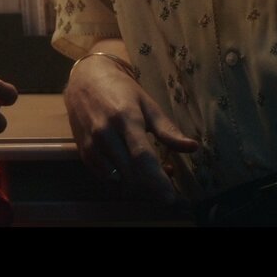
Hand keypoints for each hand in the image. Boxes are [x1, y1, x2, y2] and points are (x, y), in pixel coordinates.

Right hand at [63, 53, 197, 201]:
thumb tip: (193, 147)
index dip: (157, 179)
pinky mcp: (83, 152)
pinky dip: (121, 178)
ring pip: (117, 179)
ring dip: (137, 183)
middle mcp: (105, 134)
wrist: (85, 80)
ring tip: (152, 170)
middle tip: (167, 182)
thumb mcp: (148, 105)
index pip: (142, 157)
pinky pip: (105, 176)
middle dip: (151, 186)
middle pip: (130, 173)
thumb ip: (168, 130)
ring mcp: (92, 144)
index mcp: (125, 119)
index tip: (171, 197)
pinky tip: (131, 168)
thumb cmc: (121, 90)